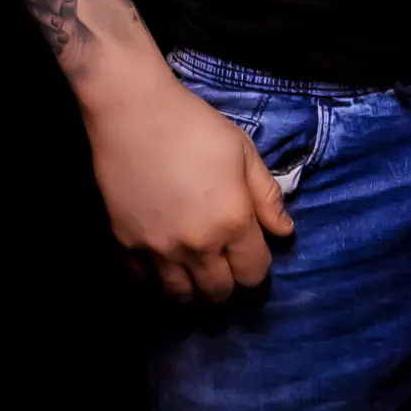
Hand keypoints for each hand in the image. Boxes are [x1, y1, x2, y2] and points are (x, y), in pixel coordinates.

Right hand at [84, 74, 294, 303]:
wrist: (134, 113)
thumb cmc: (195, 126)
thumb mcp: (243, 152)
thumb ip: (267, 196)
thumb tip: (284, 232)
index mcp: (232, 222)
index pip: (254, 273)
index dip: (257, 265)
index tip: (250, 250)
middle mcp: (197, 246)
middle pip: (219, 292)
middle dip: (228, 282)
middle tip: (224, 261)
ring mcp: (158, 250)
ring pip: (181, 297)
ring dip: (193, 288)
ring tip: (194, 269)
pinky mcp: (126, 245)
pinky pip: (143, 283)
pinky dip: (154, 279)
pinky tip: (161, 262)